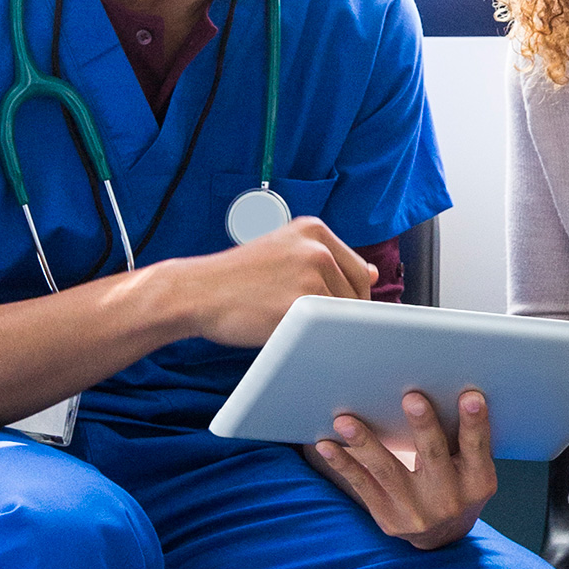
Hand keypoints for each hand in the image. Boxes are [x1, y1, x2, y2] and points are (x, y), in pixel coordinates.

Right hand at [177, 218, 376, 349]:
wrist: (195, 292)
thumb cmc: (236, 279)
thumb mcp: (283, 251)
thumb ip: (326, 259)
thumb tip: (373, 272)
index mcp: (314, 230)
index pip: (360, 271)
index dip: (350, 298)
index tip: (331, 310)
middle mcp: (316, 247)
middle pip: (358, 295)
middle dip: (339, 314)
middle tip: (305, 319)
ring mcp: (310, 275)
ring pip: (343, 315)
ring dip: (324, 327)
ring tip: (288, 322)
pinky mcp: (300, 304)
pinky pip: (325, 330)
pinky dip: (312, 337)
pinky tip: (288, 331)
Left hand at [311, 389, 497, 550]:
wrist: (443, 535)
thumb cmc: (458, 484)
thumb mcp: (473, 467)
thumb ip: (462, 439)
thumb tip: (441, 389)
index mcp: (478, 481)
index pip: (477, 447)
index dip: (475, 422)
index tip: (471, 396)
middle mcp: (450, 499)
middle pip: (434, 455)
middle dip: (423, 426)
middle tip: (412, 398)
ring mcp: (417, 511)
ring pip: (387, 470)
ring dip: (366, 443)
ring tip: (345, 421)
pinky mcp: (389, 518)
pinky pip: (362, 485)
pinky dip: (343, 464)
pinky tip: (327, 445)